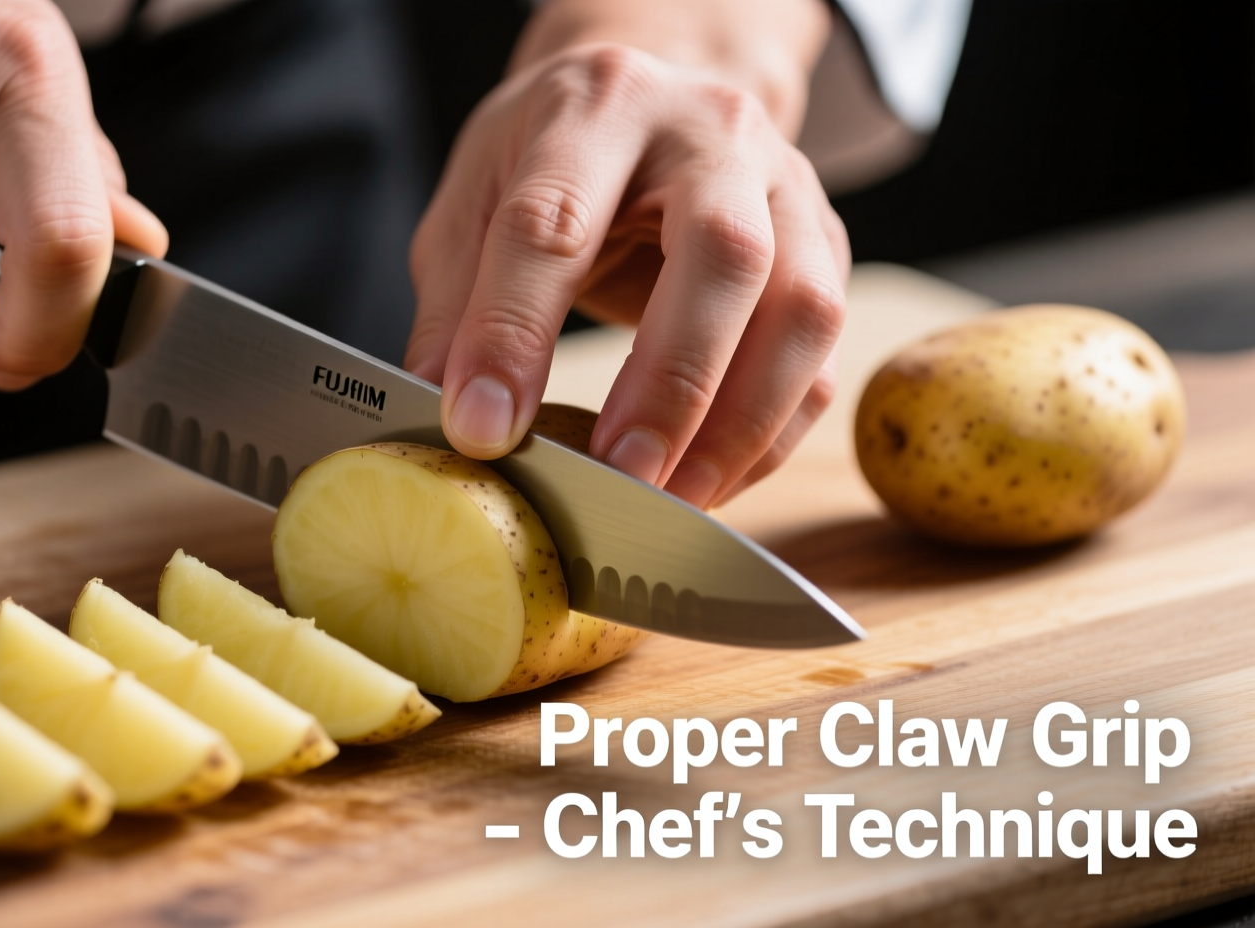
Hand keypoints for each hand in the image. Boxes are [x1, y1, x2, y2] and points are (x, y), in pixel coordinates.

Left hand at [405, 0, 845, 508]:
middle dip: (671, 382)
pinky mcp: (825, 246)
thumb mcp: (474, 203)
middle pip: (723, 254)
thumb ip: (456, 305)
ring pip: (802, 308)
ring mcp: (787, 185)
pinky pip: (820, 356)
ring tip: (670, 496)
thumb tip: (448, 415)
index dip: (515, 333)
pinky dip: (769, 435)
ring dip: (739, 423)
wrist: (650, 104)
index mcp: (598, 105)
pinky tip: (708, 480)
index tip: (483, 427)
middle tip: (618, 472)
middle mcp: (710, 131)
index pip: (555, 222)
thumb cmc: (551, 159)